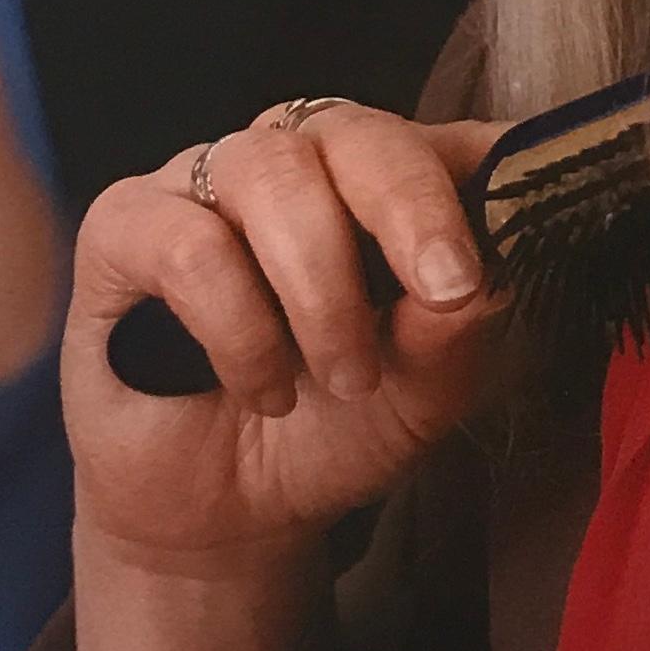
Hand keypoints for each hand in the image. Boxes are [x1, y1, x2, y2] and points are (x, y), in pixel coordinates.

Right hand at [63, 104, 509, 576]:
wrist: (226, 517)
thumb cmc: (339, 427)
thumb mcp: (422, 395)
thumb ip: (455, 335)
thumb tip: (486, 282)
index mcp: (387, 176)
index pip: (446, 136)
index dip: (489, 169)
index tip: (523, 224)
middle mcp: (301, 158)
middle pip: (359, 133)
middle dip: (411, 209)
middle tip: (445, 290)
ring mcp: (208, 180)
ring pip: (271, 174)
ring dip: (320, 287)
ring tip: (346, 378)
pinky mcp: (126, 226)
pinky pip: (187, 241)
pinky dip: (238, 323)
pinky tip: (263, 386)